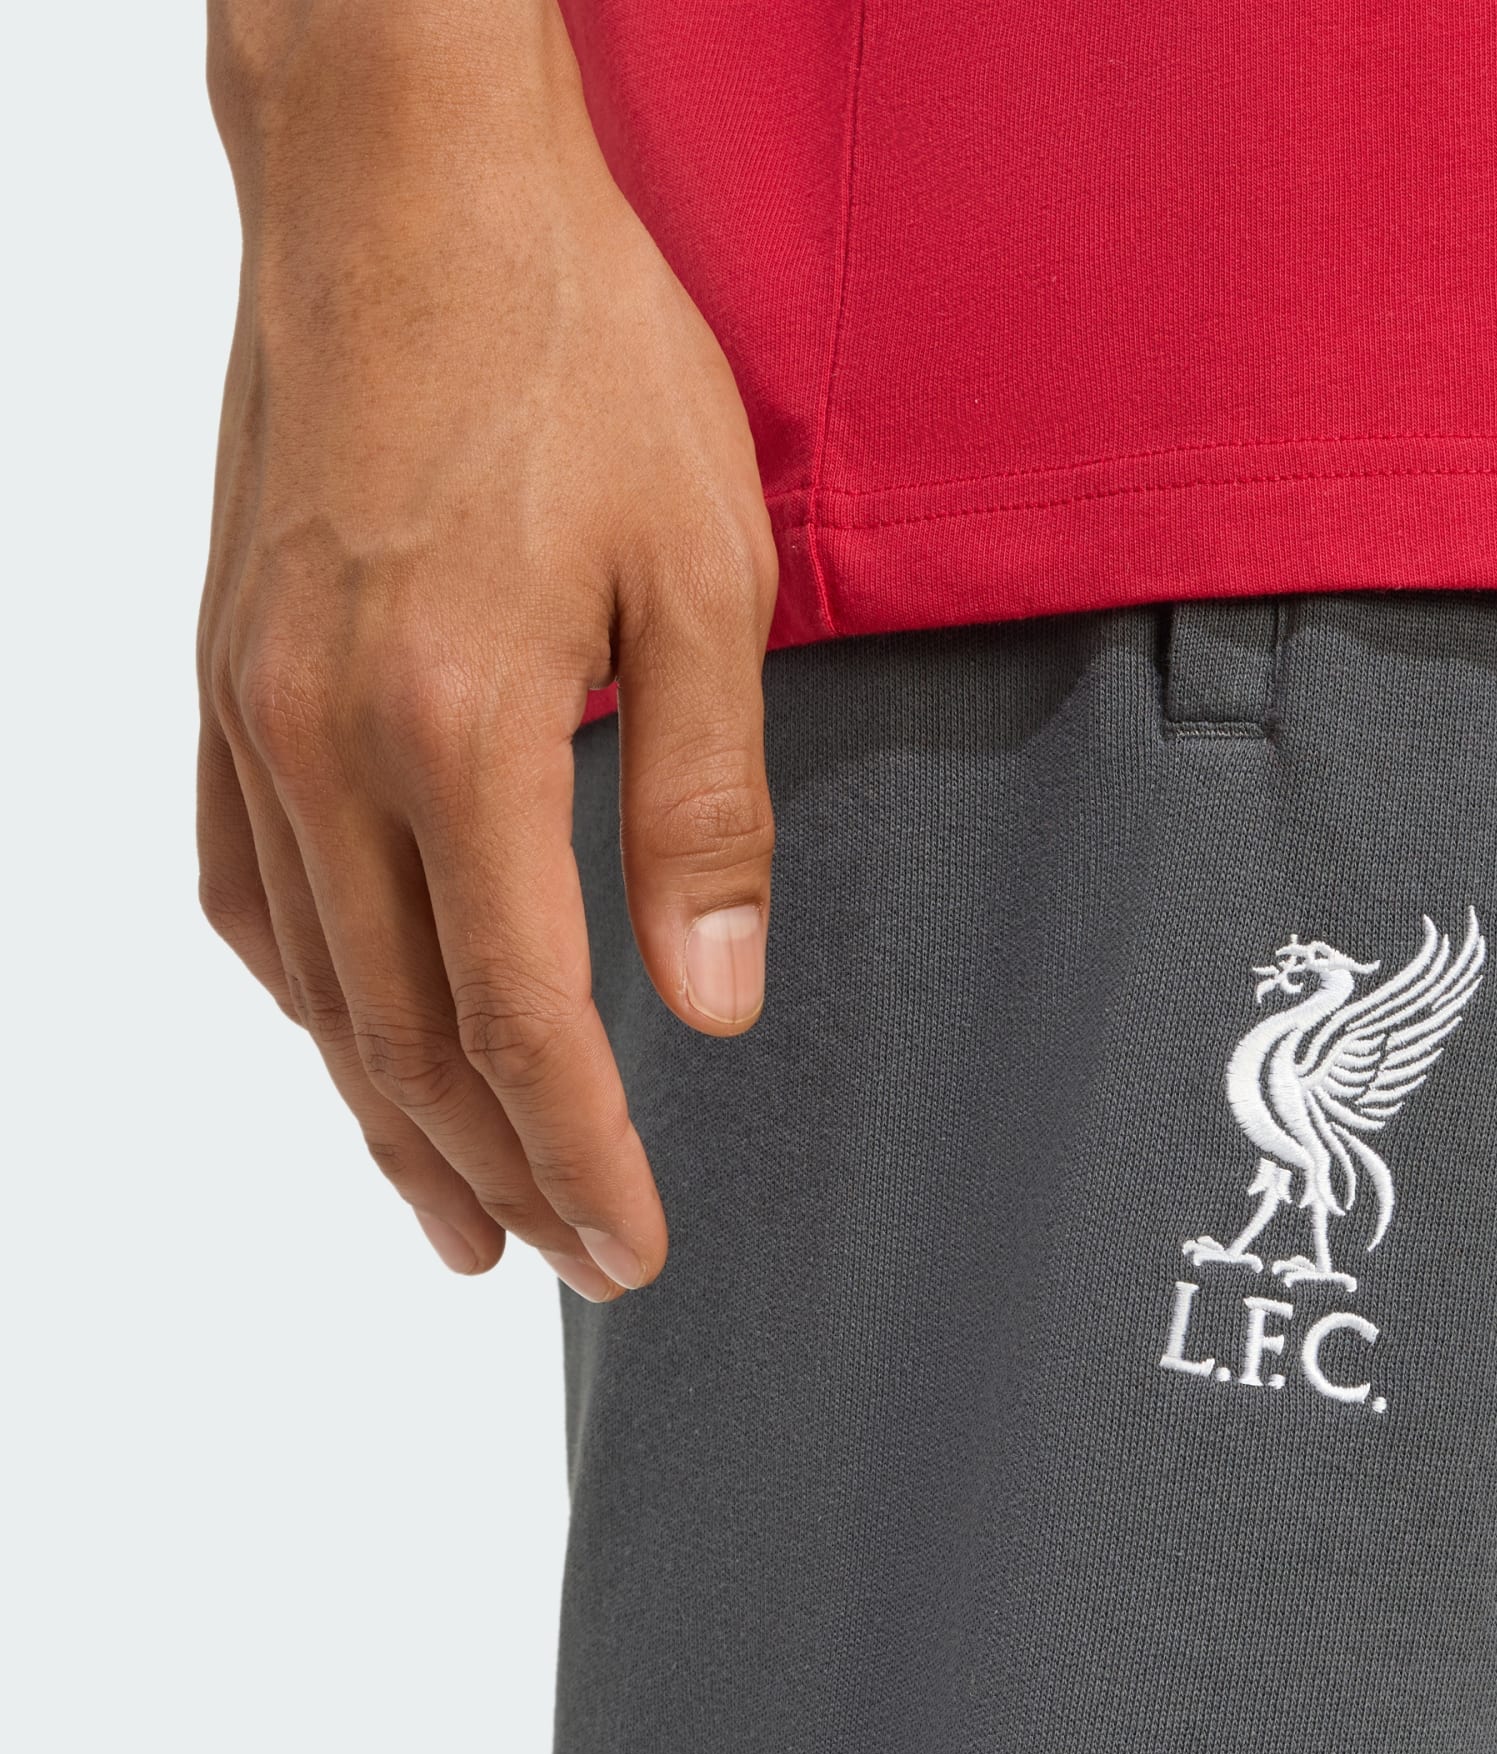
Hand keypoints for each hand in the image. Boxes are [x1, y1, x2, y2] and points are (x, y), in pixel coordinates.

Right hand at [197, 0, 777, 1296]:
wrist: (404, 188)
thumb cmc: (575, 354)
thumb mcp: (709, 578)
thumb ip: (706, 803)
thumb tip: (710, 996)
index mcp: (459, 724)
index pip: (523, 1017)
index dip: (582, 1153)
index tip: (632, 1241)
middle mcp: (324, 740)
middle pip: (405, 1031)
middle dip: (496, 1165)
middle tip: (561, 1258)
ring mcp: (249, 710)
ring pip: (313, 982)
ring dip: (385, 1114)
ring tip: (450, 1211)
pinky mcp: (223, 675)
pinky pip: (245, 883)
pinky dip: (304, 991)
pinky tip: (343, 1040)